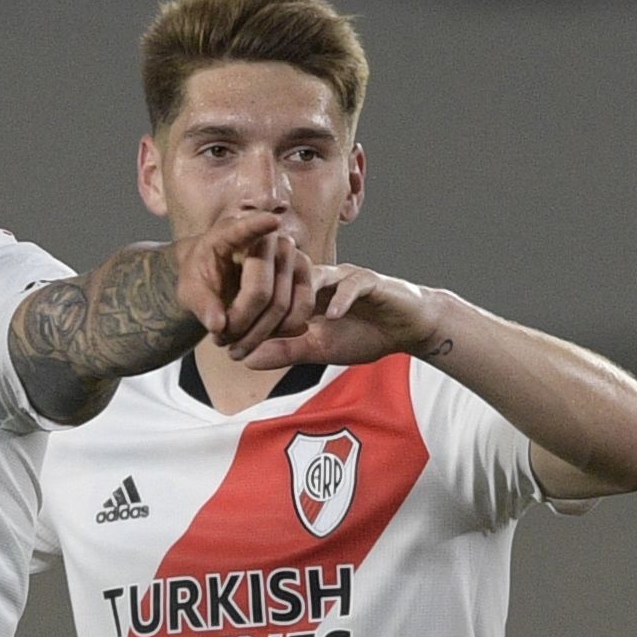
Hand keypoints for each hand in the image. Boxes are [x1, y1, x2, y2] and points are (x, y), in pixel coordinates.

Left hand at [170, 213, 315, 359]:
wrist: (221, 278)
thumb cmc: (202, 278)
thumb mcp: (190, 290)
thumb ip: (201, 304)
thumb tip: (218, 326)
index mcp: (231, 233)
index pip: (245, 229)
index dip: (259, 225)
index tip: (272, 221)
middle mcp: (268, 239)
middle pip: (260, 292)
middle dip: (239, 324)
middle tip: (219, 341)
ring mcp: (291, 255)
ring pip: (282, 305)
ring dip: (258, 334)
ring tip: (234, 345)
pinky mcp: (307, 274)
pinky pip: (302, 309)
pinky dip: (282, 332)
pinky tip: (260, 339)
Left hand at [243, 263, 443, 369]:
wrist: (408, 329)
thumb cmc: (363, 335)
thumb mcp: (319, 349)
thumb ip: (285, 351)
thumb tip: (245, 360)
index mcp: (303, 293)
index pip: (269, 295)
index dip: (249, 313)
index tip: (228, 335)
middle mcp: (320, 279)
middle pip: (284, 280)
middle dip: (264, 302)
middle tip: (245, 326)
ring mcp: (344, 277)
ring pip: (315, 276)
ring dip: (298, 297)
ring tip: (282, 320)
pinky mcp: (371, 281)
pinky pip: (353, 284)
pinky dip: (341, 299)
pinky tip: (331, 316)